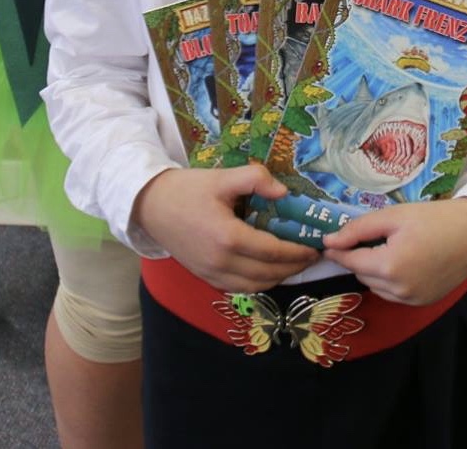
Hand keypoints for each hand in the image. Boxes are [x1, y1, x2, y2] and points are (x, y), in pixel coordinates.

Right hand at [131, 164, 320, 291]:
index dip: (298, 252)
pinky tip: (269, 270)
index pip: (273, 252)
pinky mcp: (205, 277)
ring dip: (279, 278)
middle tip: (312, 255)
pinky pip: (239, 288)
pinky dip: (259, 283)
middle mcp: (220, 262)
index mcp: (227, 237)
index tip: (316, 246)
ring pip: (255, 286)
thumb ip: (256, 179)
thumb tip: (285, 193)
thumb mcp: (223, 177)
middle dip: (294, 267)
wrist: (150, 206)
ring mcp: (211, 274)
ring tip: (296, 263)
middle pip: (268, 273)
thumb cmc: (188, 189)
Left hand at [321, 199, 466, 304]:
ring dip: (376, 270)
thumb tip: (329, 242)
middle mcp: (398, 290)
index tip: (329, 242)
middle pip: (362, 274)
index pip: (351, 261)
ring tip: (394, 247)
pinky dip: (392, 280)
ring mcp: (411, 300)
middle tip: (376, 236)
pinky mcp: (422, 303)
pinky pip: (394, 293)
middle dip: (362, 257)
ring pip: (377, 286)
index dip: (339, 251)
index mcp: (389, 266)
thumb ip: (358, 229)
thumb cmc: (434, 218)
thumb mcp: (394, 215)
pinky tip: (407, 261)